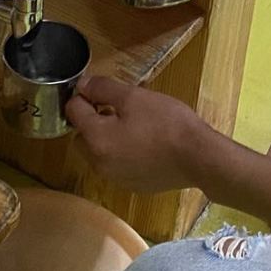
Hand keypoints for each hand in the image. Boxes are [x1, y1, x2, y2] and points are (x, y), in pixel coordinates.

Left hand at [66, 77, 212, 193]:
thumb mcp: (133, 96)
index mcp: (96, 140)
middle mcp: (99, 164)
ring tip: (135, 125)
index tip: (103, 90)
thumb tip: (83, 85)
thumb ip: (103, 88)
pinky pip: (117, 165)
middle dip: (92, 121)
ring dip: (108, 138)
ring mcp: (116, 178)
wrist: (198, 157)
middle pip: (82, 136)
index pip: (73, 111)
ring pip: (99, 152)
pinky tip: (146, 144)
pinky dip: (123, 154)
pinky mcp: (133, 185)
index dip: (85, 96)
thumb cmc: (165, 122)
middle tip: (119, 108)